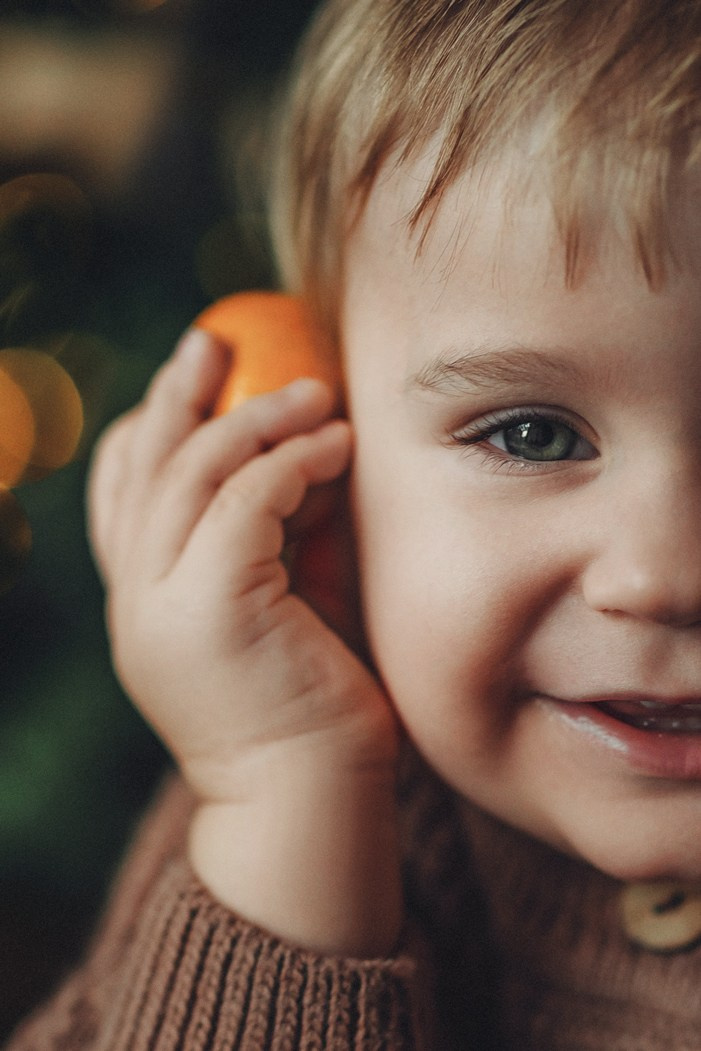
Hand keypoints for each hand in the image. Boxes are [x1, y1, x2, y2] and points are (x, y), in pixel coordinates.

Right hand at [88, 329, 402, 953]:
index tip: (197, 385)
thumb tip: (304, 458)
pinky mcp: (209, 611)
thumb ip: (272, 540)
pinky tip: (337, 441)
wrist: (311, 807)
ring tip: (310, 387)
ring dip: (252, 416)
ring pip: (189, 473)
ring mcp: (162, 608)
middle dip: (177, 395)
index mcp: (145, 605)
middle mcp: (137, 602)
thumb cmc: (311, 708)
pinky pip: (246, 499)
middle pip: (143, 467)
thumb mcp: (280, 607)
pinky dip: (292, 458)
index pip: (123, 495)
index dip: (152, 429)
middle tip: (213, 338)